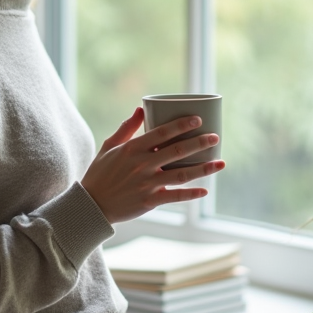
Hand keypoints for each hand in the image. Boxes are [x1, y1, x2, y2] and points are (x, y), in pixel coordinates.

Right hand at [81, 107, 224, 224]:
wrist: (92, 204)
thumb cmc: (100, 173)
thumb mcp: (109, 146)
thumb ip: (126, 128)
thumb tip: (141, 108)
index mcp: (132, 148)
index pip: (161, 133)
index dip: (181, 125)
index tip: (198, 119)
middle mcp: (142, 165)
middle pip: (176, 151)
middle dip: (199, 143)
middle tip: (215, 137)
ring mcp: (146, 184)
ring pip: (181, 174)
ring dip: (203, 168)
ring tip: (220, 163)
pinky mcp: (149, 201)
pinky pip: (174, 197)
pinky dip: (190, 194)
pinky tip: (204, 191)